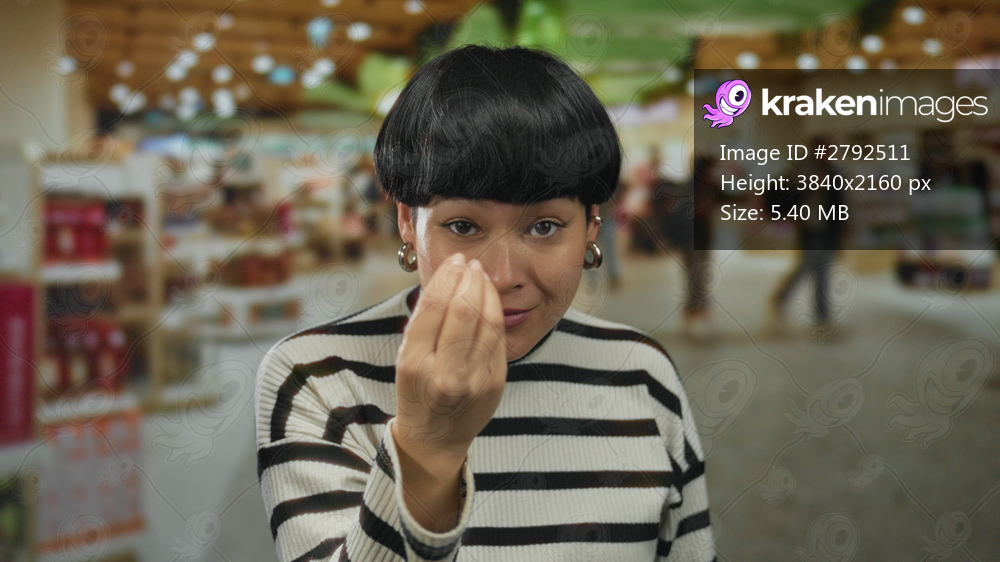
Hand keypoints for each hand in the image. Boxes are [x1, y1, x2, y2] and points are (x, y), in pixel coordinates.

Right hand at [393, 252, 506, 458]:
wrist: (435, 438)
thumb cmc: (418, 391)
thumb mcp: (407, 358)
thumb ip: (424, 322)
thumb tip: (448, 276)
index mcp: (415, 363)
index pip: (434, 306)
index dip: (447, 276)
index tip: (454, 261)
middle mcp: (445, 373)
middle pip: (464, 310)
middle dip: (471, 279)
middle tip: (472, 264)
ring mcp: (474, 380)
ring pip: (488, 322)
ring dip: (488, 292)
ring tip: (482, 277)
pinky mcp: (495, 384)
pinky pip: (499, 340)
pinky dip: (496, 315)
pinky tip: (491, 302)